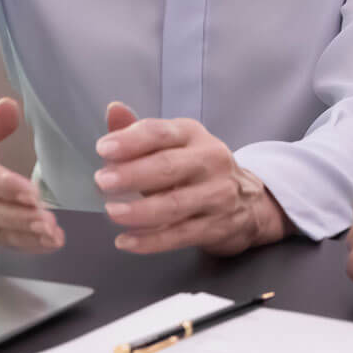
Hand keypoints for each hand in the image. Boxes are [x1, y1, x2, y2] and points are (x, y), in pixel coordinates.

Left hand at [96, 103, 289, 254]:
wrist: (249, 202)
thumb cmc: (198, 170)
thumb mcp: (175, 145)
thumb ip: (140, 132)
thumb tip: (114, 110)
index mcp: (193, 135)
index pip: (161, 133)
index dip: (132, 140)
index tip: (104, 149)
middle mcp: (209, 160)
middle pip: (169, 166)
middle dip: (133, 174)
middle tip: (103, 182)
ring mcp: (217, 194)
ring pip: (175, 204)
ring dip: (140, 210)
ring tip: (112, 213)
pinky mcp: (217, 226)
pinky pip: (180, 235)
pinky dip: (151, 241)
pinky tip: (126, 241)